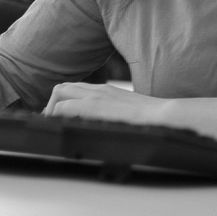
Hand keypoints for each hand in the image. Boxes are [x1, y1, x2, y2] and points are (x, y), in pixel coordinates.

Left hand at [42, 82, 161, 124]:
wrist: (164, 115)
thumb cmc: (152, 119)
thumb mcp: (130, 113)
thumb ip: (116, 114)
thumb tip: (111, 126)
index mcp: (106, 91)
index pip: (75, 89)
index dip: (62, 103)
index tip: (58, 118)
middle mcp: (98, 90)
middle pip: (63, 87)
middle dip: (52, 105)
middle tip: (53, 123)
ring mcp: (95, 96)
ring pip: (59, 92)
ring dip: (51, 108)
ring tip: (53, 126)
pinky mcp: (93, 106)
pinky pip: (63, 107)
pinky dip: (54, 116)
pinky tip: (58, 128)